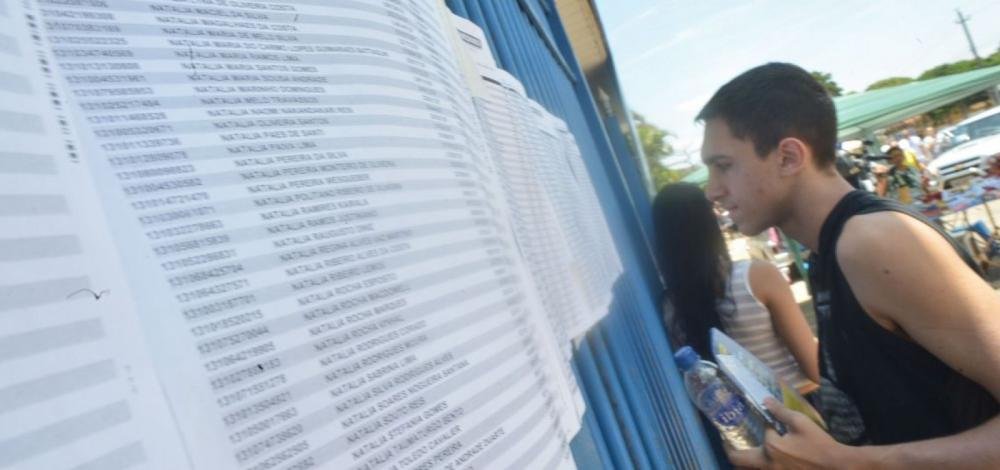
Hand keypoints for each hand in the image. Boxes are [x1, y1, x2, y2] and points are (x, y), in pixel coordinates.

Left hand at [725, 398, 855, 469]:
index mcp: (770, 449)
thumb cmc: (819, 444)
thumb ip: (780, 412)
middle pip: (737, 462)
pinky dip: (756, 467)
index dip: (753, 426)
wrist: (837, 467)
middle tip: (730, 443)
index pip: (756, 434)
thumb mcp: (800, 423)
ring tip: (744, 452)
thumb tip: (765, 400)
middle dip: (731, 451)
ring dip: (742, 462)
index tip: (748, 421)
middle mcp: (767, 465)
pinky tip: (763, 460)